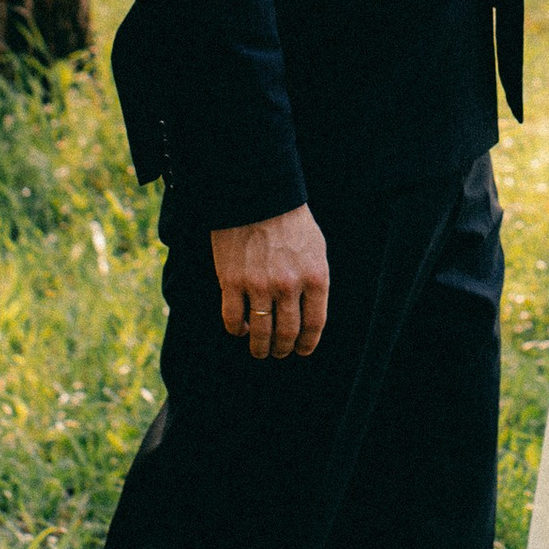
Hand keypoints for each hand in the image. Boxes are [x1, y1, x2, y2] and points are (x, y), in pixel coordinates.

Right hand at [211, 203, 329, 359]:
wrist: (256, 196)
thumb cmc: (290, 220)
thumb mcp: (316, 248)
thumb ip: (315, 280)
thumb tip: (309, 310)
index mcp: (315, 277)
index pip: (314, 324)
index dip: (308, 343)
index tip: (302, 350)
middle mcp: (289, 286)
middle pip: (287, 333)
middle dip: (283, 349)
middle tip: (279, 353)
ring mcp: (259, 285)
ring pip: (260, 332)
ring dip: (260, 347)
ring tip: (259, 351)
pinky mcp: (232, 282)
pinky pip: (233, 318)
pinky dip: (237, 329)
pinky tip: (240, 330)